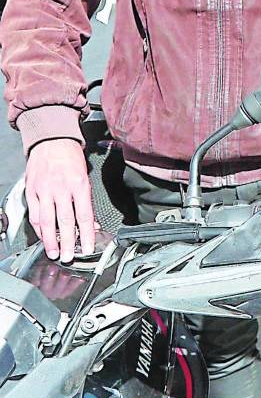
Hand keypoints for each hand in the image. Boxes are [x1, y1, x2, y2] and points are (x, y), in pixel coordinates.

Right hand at [25, 139, 94, 263]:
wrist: (51, 140)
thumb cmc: (71, 158)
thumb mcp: (85, 176)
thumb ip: (86, 200)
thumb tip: (90, 223)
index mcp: (79, 184)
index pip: (84, 215)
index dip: (86, 234)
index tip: (88, 247)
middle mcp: (61, 188)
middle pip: (65, 221)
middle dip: (68, 242)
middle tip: (69, 257)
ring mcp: (44, 190)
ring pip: (47, 221)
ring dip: (50, 240)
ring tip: (54, 252)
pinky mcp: (31, 191)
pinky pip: (34, 214)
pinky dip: (38, 228)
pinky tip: (42, 237)